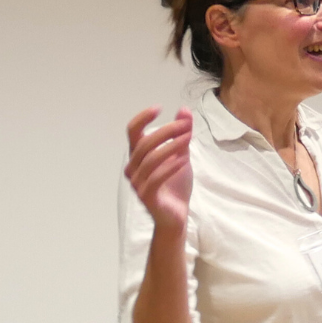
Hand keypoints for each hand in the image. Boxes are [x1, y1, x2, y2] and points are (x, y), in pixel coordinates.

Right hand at [125, 106, 192, 231]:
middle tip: (186, 125)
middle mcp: (133, 168)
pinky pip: (156, 178)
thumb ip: (182, 134)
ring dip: (171, 146)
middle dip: (166, 131)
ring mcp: (138, 183)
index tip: (159, 108)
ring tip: (188, 137)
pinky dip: (170, 166)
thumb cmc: (175, 183)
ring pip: (151, 160)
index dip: (142, 118)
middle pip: (144, 143)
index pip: (132, 131)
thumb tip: (184, 110)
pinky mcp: (147, 196)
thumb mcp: (182, 154)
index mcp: (138, 156)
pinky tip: (183, 160)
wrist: (177, 214)